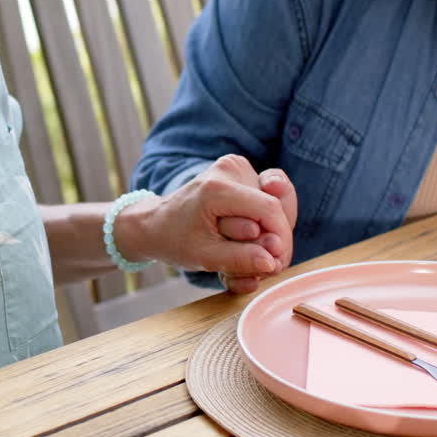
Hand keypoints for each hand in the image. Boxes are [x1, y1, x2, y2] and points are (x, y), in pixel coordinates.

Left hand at [116, 155, 293, 286]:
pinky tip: (247, 240)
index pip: (270, 209)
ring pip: (276, 205)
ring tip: (246, 254)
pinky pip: (268, 201)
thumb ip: (240, 259)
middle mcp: (231, 168)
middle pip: (276, 207)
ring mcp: (238, 168)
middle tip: (262, 268)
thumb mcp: (204, 257)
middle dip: (274, 241)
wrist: (156, 224)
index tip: (276, 265)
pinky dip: (263, 225)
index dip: (280, 239)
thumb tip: (272, 262)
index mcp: (217, 187)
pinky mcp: (243, 173)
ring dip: (268, 235)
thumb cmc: (175, 240)